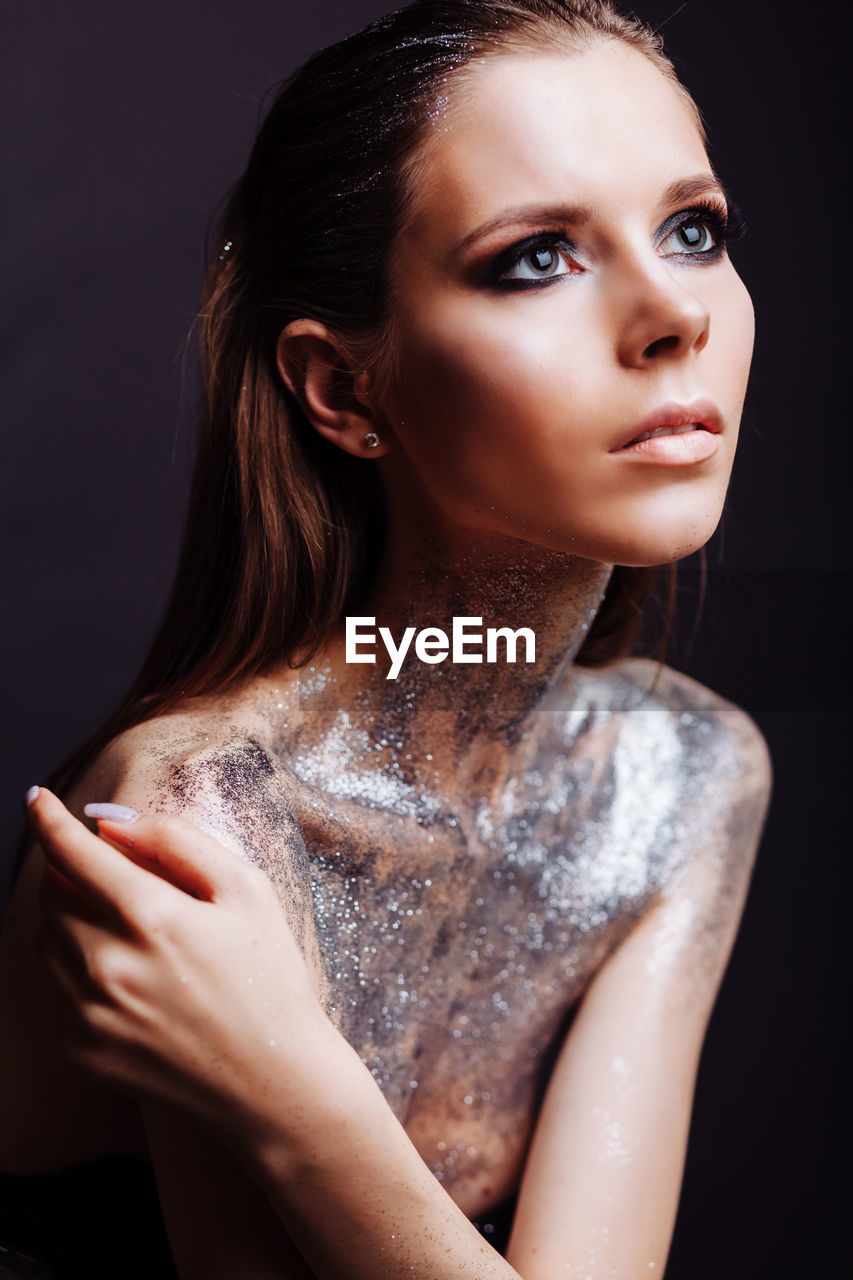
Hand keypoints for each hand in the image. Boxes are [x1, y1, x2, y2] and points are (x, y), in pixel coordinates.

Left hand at [28, 787, 332, 1146]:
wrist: (273, 1083)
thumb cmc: (268, 978)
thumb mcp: (246, 890)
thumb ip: (178, 841)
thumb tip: (113, 824)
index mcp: (151, 917)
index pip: (72, 853)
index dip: (49, 820)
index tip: (39, 800)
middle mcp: (107, 965)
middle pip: (52, 895)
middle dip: (72, 873)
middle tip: (116, 877)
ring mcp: (88, 1014)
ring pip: (48, 941)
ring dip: (73, 919)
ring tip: (132, 931)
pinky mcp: (81, 1050)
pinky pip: (59, 989)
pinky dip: (81, 968)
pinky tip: (135, 981)